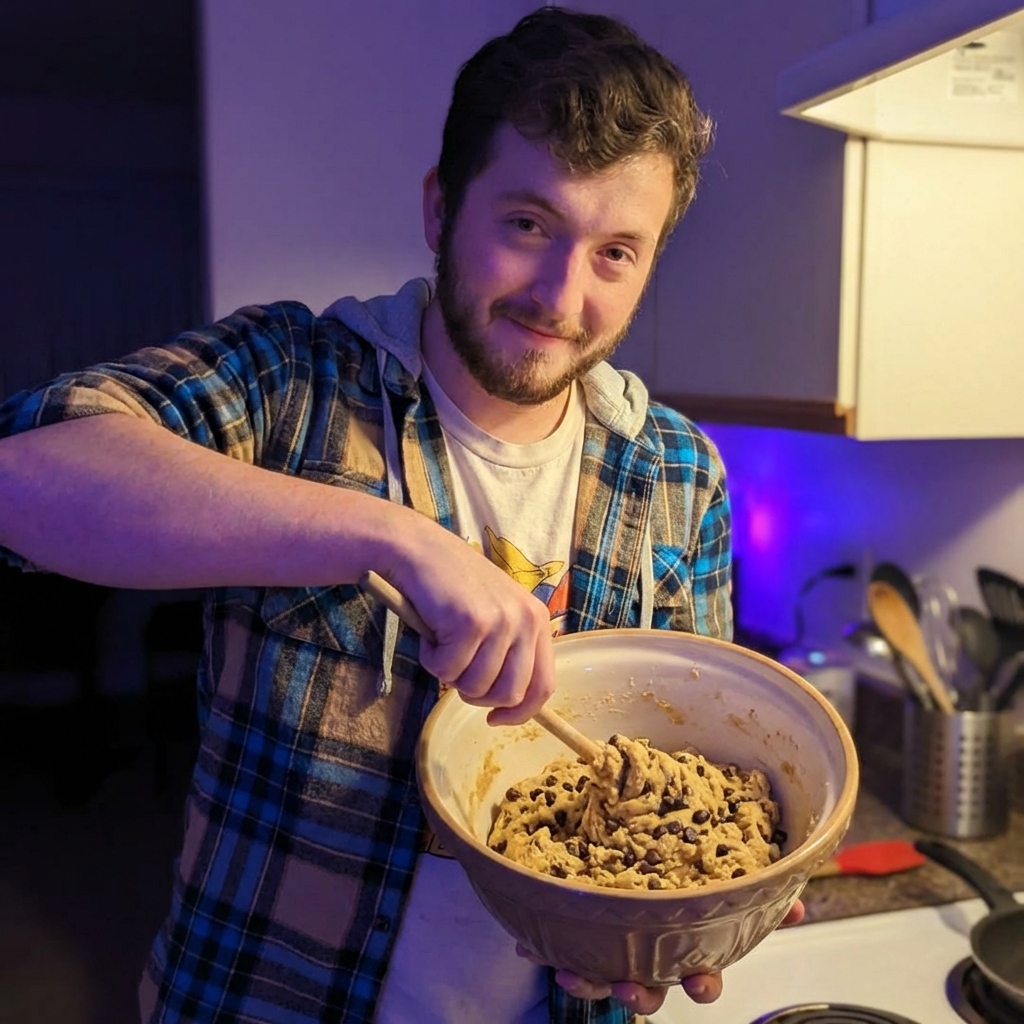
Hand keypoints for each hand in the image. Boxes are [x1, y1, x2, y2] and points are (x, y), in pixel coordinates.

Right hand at [379, 513, 554, 724]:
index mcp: (537, 619)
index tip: (495, 719)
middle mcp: (526, 619)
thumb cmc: (450, 587)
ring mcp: (501, 620)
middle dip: (476, 694)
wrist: (416, 549)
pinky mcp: (471, 622)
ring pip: (476, 686)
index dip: (520, 712)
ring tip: (441, 641)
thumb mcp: (494, 615)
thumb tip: (509, 706)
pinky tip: (430, 631)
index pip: (543, 685)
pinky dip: (431, 659)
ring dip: (450, 674)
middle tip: (455, 670)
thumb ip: (508, 651)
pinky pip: (448, 671)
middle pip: (510, 694)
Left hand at [520, 898, 804, 1012]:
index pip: (700, 974)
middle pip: (646, 987)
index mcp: (685, 941)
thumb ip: (758, 890)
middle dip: (638, 994)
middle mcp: (650, 951)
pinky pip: (563, 942)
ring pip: (602, 975)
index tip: (700, 981)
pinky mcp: (581, 929)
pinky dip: (544, 945)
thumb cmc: (684, 873)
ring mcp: (615, 945)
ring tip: (571, 971)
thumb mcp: (726, 877)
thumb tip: (796, 903)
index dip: (702, 981)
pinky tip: (528, 944)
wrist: (629, 847)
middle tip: (630, 988)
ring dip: (588, 978)